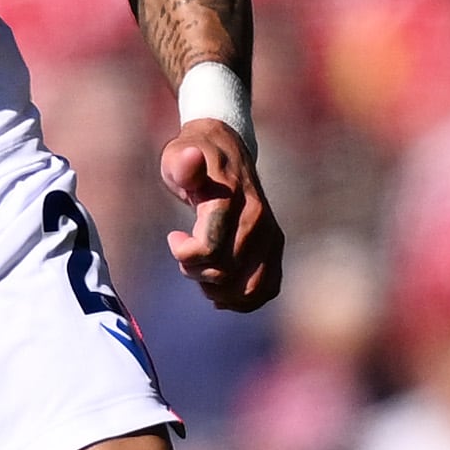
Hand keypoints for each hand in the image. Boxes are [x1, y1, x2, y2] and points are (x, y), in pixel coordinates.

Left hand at [161, 119, 283, 310]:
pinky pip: (267, 288)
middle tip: (186, 254)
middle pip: (224, 274)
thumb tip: (190, 160)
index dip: (184, 254)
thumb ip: (182, 165)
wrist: (226, 151)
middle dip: (196, 272)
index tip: (174, 236)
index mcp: (233, 201)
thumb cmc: (194, 157)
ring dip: (217, 289)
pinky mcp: (275, 246)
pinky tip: (221, 291)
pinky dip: (243, 299)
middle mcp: (257, 220)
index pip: (209, 251)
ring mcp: (270, 235)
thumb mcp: (178, 157)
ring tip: (203, 270)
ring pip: (247, 288)